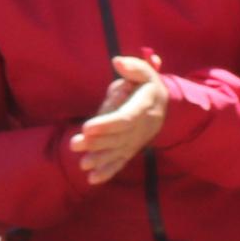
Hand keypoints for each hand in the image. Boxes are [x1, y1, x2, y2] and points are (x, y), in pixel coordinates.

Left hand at [72, 54, 166, 185]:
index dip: (106, 124)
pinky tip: (93, 179)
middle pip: (118, 138)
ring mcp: (137, 140)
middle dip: (96, 143)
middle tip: (75, 145)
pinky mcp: (132, 149)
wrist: (164, 104)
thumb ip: (133, 67)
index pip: (125, 119)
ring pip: (118, 153)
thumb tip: (117, 62)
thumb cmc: (147, 84)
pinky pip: (121, 162)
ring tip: (83, 165)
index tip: (87, 127)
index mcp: (144, 107)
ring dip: (100, 160)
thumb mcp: (144, 71)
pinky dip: (108, 172)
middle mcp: (143, 127)